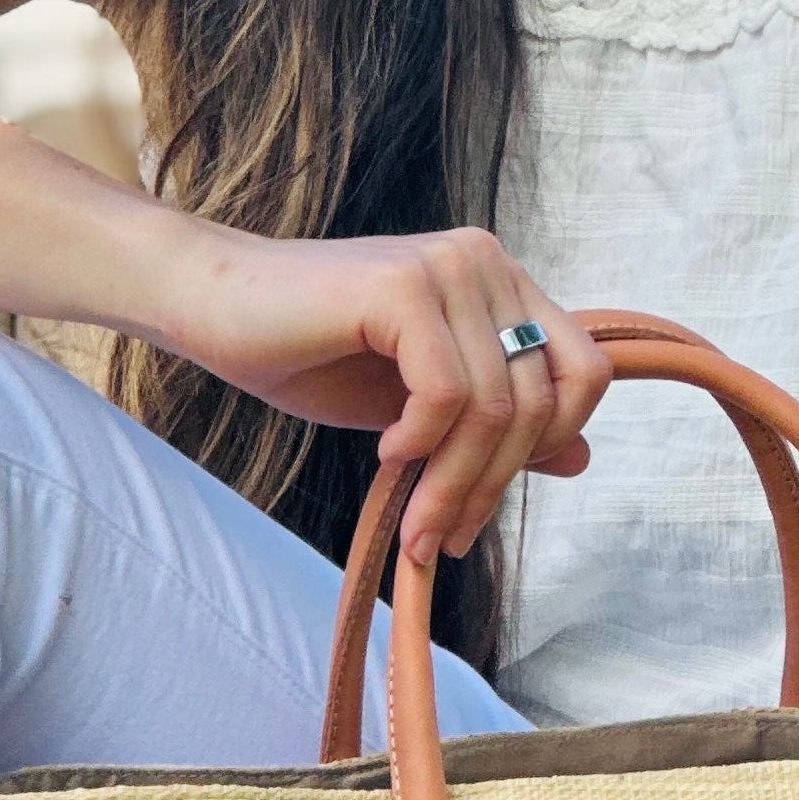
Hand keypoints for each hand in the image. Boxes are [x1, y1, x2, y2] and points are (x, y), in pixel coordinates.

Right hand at [158, 224, 612, 562]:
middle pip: (541, 400)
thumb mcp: (419, 407)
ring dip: (455, 482)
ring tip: (414, 520)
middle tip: (441, 537)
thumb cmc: (310, 353)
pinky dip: (421, 441)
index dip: (551, 445)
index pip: (583, 372)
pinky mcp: (404, 286)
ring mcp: (448, 267)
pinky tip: (386, 454)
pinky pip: (446, 392)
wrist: (215, 309)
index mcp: (500, 283)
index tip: (484, 501)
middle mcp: (486, 262)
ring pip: (494, 405)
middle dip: (493, 484)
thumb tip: (580, 459)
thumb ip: (494, 425)